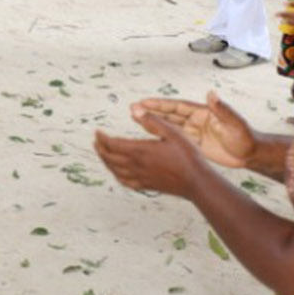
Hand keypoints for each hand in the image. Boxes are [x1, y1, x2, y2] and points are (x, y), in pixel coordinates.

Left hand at [92, 107, 216, 199]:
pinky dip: (116, 175)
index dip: (102, 138)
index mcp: (140, 150)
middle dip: (100, 148)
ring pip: (114, 170)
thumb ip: (152, 120)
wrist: (197, 182)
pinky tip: (117, 173)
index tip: (98, 132)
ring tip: (103, 153)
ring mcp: (140, 177)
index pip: (112, 144)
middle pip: (109, 157)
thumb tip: (135, 109)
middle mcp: (137, 165)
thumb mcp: (173, 132)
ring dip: (105, 161)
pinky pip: (125, 182)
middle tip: (96, 141)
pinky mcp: (147, 185)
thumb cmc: (188, 157)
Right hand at [129, 93, 259, 170]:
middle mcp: (196, 120)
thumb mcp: (234, 123)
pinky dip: (162, 136)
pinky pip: (175, 139)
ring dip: (154, 122)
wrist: (250, 154)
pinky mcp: (194, 144)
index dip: (161, 104)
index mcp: (203, 112)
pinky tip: (150, 136)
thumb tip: (212, 93)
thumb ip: (222, 109)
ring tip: (136, 118)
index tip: (145, 102)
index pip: (177, 107)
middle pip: (169, 114)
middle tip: (133, 108)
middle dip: (151, 111)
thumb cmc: (245, 137)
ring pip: (169, 126)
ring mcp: (194, 132)